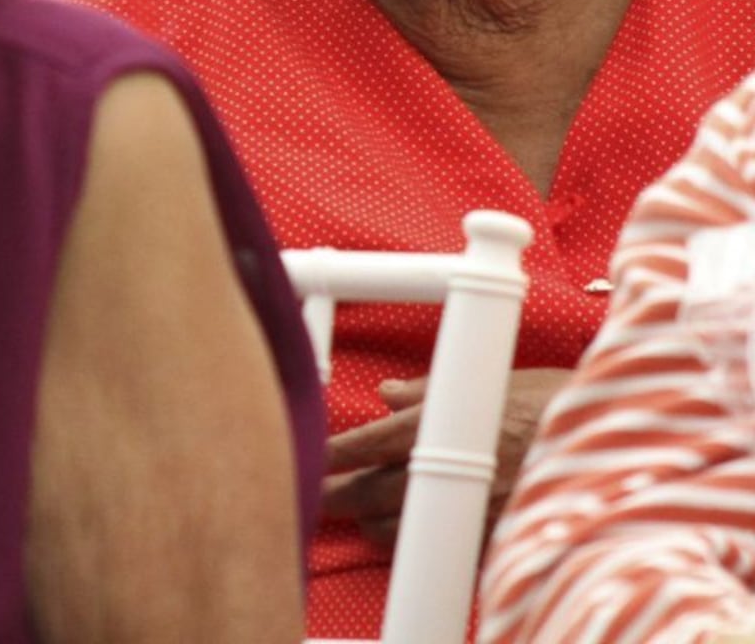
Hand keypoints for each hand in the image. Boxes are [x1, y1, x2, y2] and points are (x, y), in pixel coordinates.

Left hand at [322, 367, 573, 550]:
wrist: (617, 441)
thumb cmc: (554, 402)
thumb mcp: (490, 379)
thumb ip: (429, 391)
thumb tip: (387, 394)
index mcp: (441, 424)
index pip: (368, 443)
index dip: (333, 453)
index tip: (309, 456)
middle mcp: (450, 469)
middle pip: (375, 490)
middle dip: (340, 495)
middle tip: (313, 497)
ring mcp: (472, 509)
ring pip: (404, 527)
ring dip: (375, 524)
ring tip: (357, 520)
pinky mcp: (497, 539)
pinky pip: (447, 548)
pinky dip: (423, 544)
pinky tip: (408, 541)